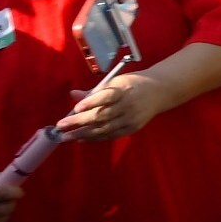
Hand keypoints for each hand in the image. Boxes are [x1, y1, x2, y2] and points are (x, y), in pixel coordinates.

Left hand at [57, 71, 179, 140]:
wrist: (159, 91)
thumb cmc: (133, 83)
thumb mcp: (115, 82)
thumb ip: (94, 91)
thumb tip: (73, 95)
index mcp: (123, 90)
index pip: (105, 97)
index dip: (90, 103)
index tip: (76, 108)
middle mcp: (127, 106)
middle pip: (101, 116)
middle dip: (79, 122)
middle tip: (61, 126)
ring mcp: (130, 119)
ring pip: (104, 129)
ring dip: (83, 134)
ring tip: (67, 136)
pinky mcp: (132, 128)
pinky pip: (111, 135)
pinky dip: (95, 138)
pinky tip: (82, 139)